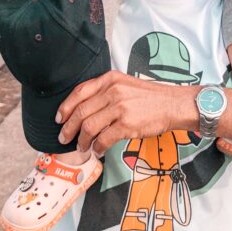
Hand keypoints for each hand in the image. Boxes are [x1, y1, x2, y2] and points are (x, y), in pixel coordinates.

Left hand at [56, 71, 196, 154]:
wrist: (172, 104)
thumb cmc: (149, 97)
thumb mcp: (125, 84)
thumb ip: (105, 91)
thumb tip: (83, 109)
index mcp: (110, 79)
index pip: (79, 92)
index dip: (65, 107)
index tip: (59, 118)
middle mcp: (113, 91)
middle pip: (81, 112)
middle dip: (68, 128)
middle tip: (64, 138)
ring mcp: (120, 107)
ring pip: (88, 127)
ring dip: (81, 141)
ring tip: (82, 147)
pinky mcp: (127, 124)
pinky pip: (103, 139)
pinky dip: (97, 148)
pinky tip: (98, 151)